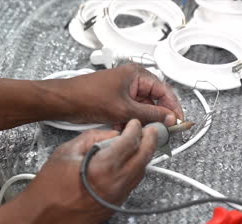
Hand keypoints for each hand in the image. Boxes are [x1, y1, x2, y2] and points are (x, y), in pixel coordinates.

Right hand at [17, 120, 156, 223]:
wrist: (41, 217)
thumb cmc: (48, 187)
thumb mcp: (67, 151)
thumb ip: (94, 138)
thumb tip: (113, 134)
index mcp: (102, 166)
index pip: (131, 141)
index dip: (136, 128)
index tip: (134, 123)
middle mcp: (115, 183)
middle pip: (145, 156)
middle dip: (150, 139)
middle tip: (150, 130)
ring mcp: (119, 196)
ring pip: (142, 171)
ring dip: (145, 155)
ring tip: (141, 143)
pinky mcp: (117, 205)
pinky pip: (134, 183)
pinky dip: (136, 169)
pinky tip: (130, 162)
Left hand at [58, 64, 183, 126]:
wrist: (63, 102)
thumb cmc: (87, 97)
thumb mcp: (125, 109)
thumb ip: (151, 114)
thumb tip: (169, 118)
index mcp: (137, 74)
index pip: (164, 90)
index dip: (173, 107)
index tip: (178, 121)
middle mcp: (133, 80)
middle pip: (155, 100)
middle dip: (156, 116)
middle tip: (163, 129)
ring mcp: (125, 90)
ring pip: (143, 108)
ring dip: (142, 120)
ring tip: (140, 130)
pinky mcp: (117, 99)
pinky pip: (132, 111)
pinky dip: (131, 121)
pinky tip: (124, 128)